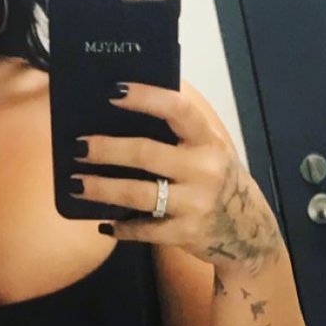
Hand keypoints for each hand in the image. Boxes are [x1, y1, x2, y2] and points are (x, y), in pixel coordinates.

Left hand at [71, 79, 281, 274]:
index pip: (177, 110)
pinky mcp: (185, 233)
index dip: (145, 97)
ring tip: (76, 184)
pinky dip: (121, 227)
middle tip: (78, 146)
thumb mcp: (209, 151)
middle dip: (106, 149)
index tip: (113, 91)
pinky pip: (143, 229)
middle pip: (145, 153)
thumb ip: (179, 134)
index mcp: (208, 141)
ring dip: (101, 188)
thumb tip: (124, 113)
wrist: (248, 232)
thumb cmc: (217, 180)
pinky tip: (104, 224)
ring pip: (137, 193)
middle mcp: (203, 169)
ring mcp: (195, 204)